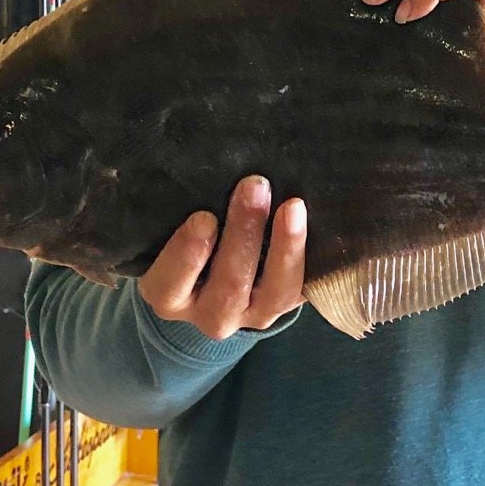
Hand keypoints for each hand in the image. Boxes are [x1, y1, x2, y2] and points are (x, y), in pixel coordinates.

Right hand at [138, 176, 306, 341]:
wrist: (217, 274)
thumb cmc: (189, 241)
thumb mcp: (171, 231)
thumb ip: (182, 212)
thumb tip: (205, 169)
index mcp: (168, 295)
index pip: (171, 283)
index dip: (189, 253)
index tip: (204, 218)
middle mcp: (209, 315)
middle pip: (229, 285)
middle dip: (244, 234)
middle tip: (255, 187)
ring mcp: (251, 317)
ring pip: (275, 294)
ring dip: (285, 246)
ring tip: (292, 206)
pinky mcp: (284, 308)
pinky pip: (302, 289)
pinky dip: (310, 257)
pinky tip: (316, 225)